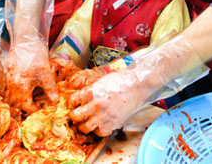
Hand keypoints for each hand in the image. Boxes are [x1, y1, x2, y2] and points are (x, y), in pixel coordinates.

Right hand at [6, 37, 58, 112]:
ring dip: (28, 95)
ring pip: (18, 95)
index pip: (28, 108)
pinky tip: (33, 81)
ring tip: (40, 89)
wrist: (25, 39)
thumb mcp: (46, 75)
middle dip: (33, 103)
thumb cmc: (35, 57)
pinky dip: (24, 88)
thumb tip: (55, 102)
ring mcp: (10, 80)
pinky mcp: (10, 73)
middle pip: (21, 103)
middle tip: (44, 98)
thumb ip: (50, 91)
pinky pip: (16, 86)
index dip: (38, 108)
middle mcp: (12, 87)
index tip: (47, 104)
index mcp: (20, 90)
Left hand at [69, 34, 207, 135]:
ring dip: (83, 125)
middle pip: (75, 116)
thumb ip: (90, 87)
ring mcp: (105, 115)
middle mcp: (96, 104)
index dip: (72, 101)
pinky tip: (99, 124)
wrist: (139, 84)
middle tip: (76, 113)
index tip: (74, 102)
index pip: (73, 100)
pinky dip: (98, 130)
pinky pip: (100, 132)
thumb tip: (78, 89)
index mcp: (92, 91)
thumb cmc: (122, 79)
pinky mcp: (114, 123)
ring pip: (85, 128)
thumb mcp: (102, 79)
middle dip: (74, 116)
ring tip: (86, 121)